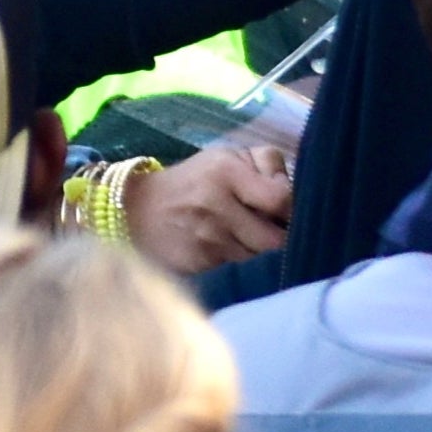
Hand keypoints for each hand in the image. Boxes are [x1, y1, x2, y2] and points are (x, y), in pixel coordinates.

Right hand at [123, 139, 291, 276]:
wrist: (137, 211)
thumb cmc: (193, 182)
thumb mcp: (226, 158)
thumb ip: (265, 165)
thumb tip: (293, 194)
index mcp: (226, 172)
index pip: (281, 198)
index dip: (292, 209)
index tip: (285, 210)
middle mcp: (216, 205)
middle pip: (276, 239)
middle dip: (283, 239)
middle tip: (277, 233)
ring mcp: (207, 240)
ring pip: (260, 261)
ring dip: (264, 257)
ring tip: (252, 243)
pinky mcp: (200, 266)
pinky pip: (239, 273)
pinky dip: (244, 269)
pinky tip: (236, 258)